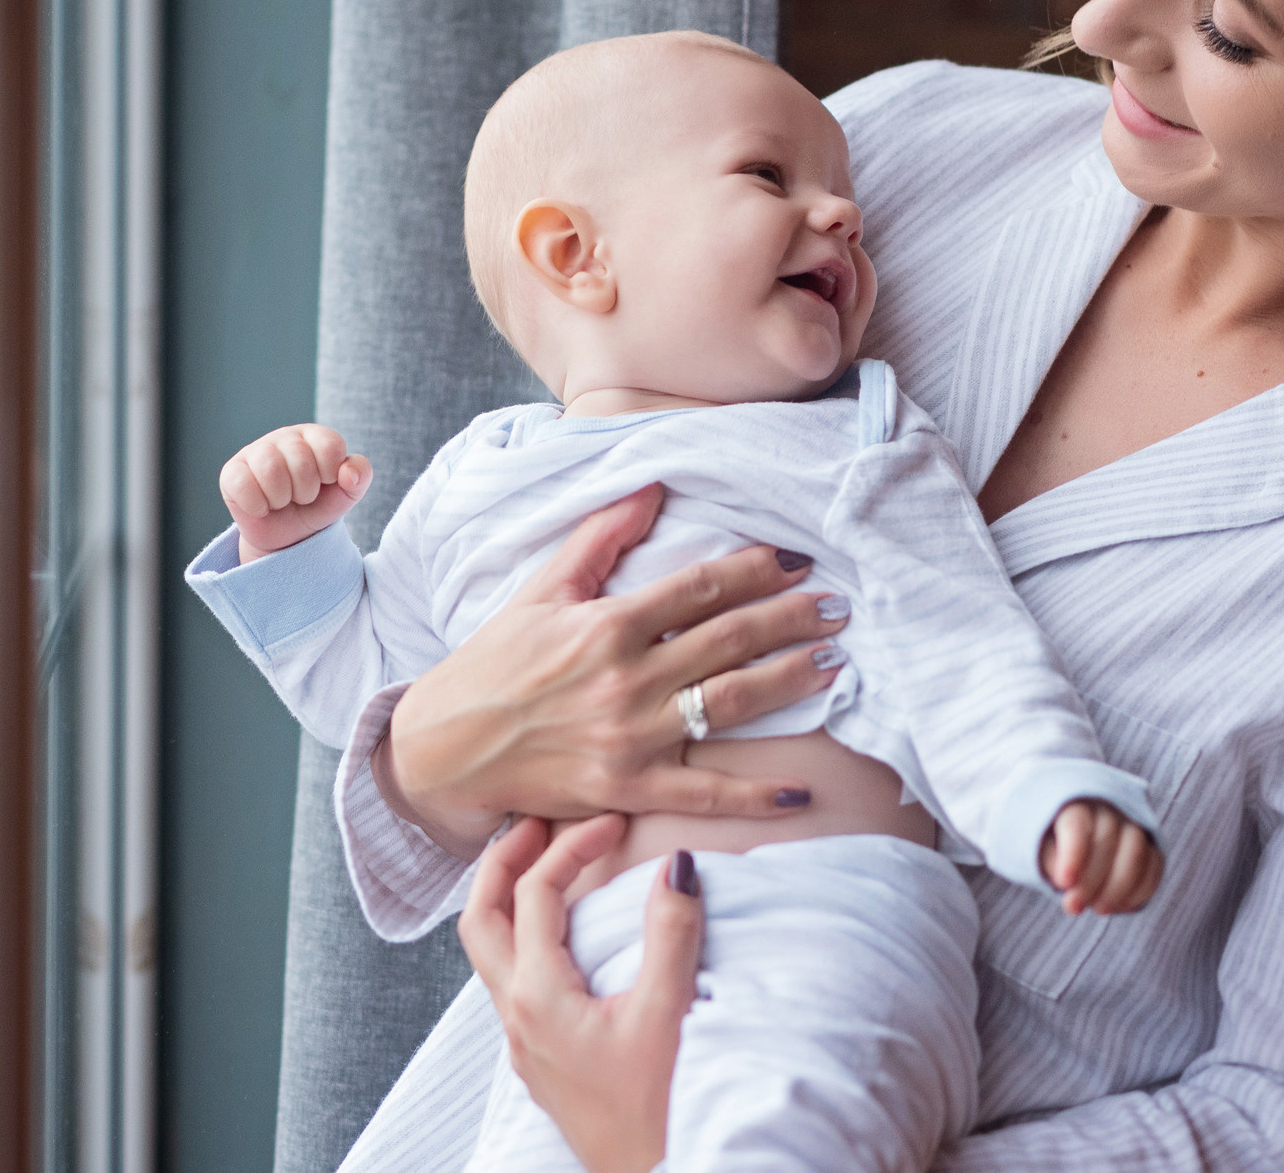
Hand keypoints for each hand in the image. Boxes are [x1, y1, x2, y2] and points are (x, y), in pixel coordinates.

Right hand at [219, 424, 370, 559]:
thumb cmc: (316, 507)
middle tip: (300, 498)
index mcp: (313, 436)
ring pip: (270, 469)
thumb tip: (348, 472)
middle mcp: (284, 437)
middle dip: (306, 491)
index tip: (325, 484)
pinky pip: (243, 485)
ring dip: (281, 498)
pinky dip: (257, 505)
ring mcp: (254, 452)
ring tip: (281, 502)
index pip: (330, 445)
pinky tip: (261, 506)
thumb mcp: (346, 494)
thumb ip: (360, 476)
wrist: (287, 537)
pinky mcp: (231, 472)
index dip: (331, 473)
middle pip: (300, 460)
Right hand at [379, 485, 848, 856]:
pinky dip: (755, 797)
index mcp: (608, 623)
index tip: (798, 561)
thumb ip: (599, 539)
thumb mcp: (541, 591)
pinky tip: (800, 793)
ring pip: (729, 703)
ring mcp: (630, 736)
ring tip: (833, 663)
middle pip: (730, 640)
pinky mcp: (626, 790)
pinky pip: (705, 794)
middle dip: (792, 620)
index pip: (701, 587)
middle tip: (839, 609)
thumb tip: (651, 487)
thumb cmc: (493, 665)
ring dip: (789, 681)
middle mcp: (625, 677)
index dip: (757, 570)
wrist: (445, 750)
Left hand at [460, 815, 697, 1172]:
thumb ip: (670, 932)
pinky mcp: (541, 1062)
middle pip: (480, 918)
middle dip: (503, 863)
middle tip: (539, 824)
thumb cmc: (660, 1110)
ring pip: (489, 953)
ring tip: (545, 868)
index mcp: (538, 997)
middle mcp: (517, 1018)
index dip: (571, 847)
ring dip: (508, 902)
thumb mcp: (668, 1012)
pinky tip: (564, 940)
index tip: (612, 826)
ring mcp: (524, 1044)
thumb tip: (677, 863)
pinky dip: (525, 939)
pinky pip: (511, 983)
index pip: (536, 894)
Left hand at [1040, 798, 1162, 915]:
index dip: (1072, 854)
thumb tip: (1069, 888)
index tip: (1064, 883)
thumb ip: (1054, 865)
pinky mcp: (1152, 848)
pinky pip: (1154, 866)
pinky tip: (1121, 906)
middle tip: (1074, 906)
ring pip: (1135, 852)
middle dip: (1090, 879)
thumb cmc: (1060, 849)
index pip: (1077, 824)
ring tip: (1099, 909)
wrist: (1084, 847)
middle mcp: (1109, 811)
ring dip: (1118, 887)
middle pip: (1106, 840)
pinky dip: (1140, 890)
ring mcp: (1135, 827)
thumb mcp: (1047, 853)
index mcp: (1076, 806)